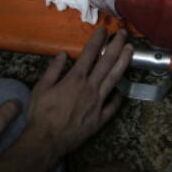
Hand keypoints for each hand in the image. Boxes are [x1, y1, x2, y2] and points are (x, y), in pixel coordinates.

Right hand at [26, 30, 132, 156]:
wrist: (47, 141)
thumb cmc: (41, 115)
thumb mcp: (41, 88)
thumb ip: (53, 70)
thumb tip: (62, 54)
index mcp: (75, 79)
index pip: (89, 54)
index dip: (98, 40)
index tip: (104, 30)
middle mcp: (90, 87)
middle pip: (107, 62)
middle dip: (116, 45)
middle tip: (123, 33)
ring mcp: (98, 102)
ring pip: (115, 78)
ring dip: (124, 62)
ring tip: (131, 50)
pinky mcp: (100, 117)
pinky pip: (113, 105)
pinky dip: (119, 96)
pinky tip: (123, 89)